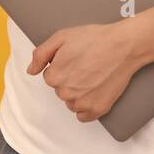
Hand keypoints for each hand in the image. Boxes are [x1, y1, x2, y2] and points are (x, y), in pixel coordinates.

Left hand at [27, 22, 143, 123]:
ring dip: (78, 93)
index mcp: (54, 76)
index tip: (76, 59)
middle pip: (61, 90)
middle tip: (86, 65)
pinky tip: (95, 91)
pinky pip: (83, 116)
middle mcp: (65, 93)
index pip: (51, 77)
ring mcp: (82, 103)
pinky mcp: (97, 109)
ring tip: (93, 76)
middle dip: (70, 79)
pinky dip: (87, 106)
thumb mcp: (61, 37)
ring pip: (72, 103)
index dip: (63, 66)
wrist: (123, 46)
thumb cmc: (94, 39)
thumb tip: (31, 71)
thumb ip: (40, 54)